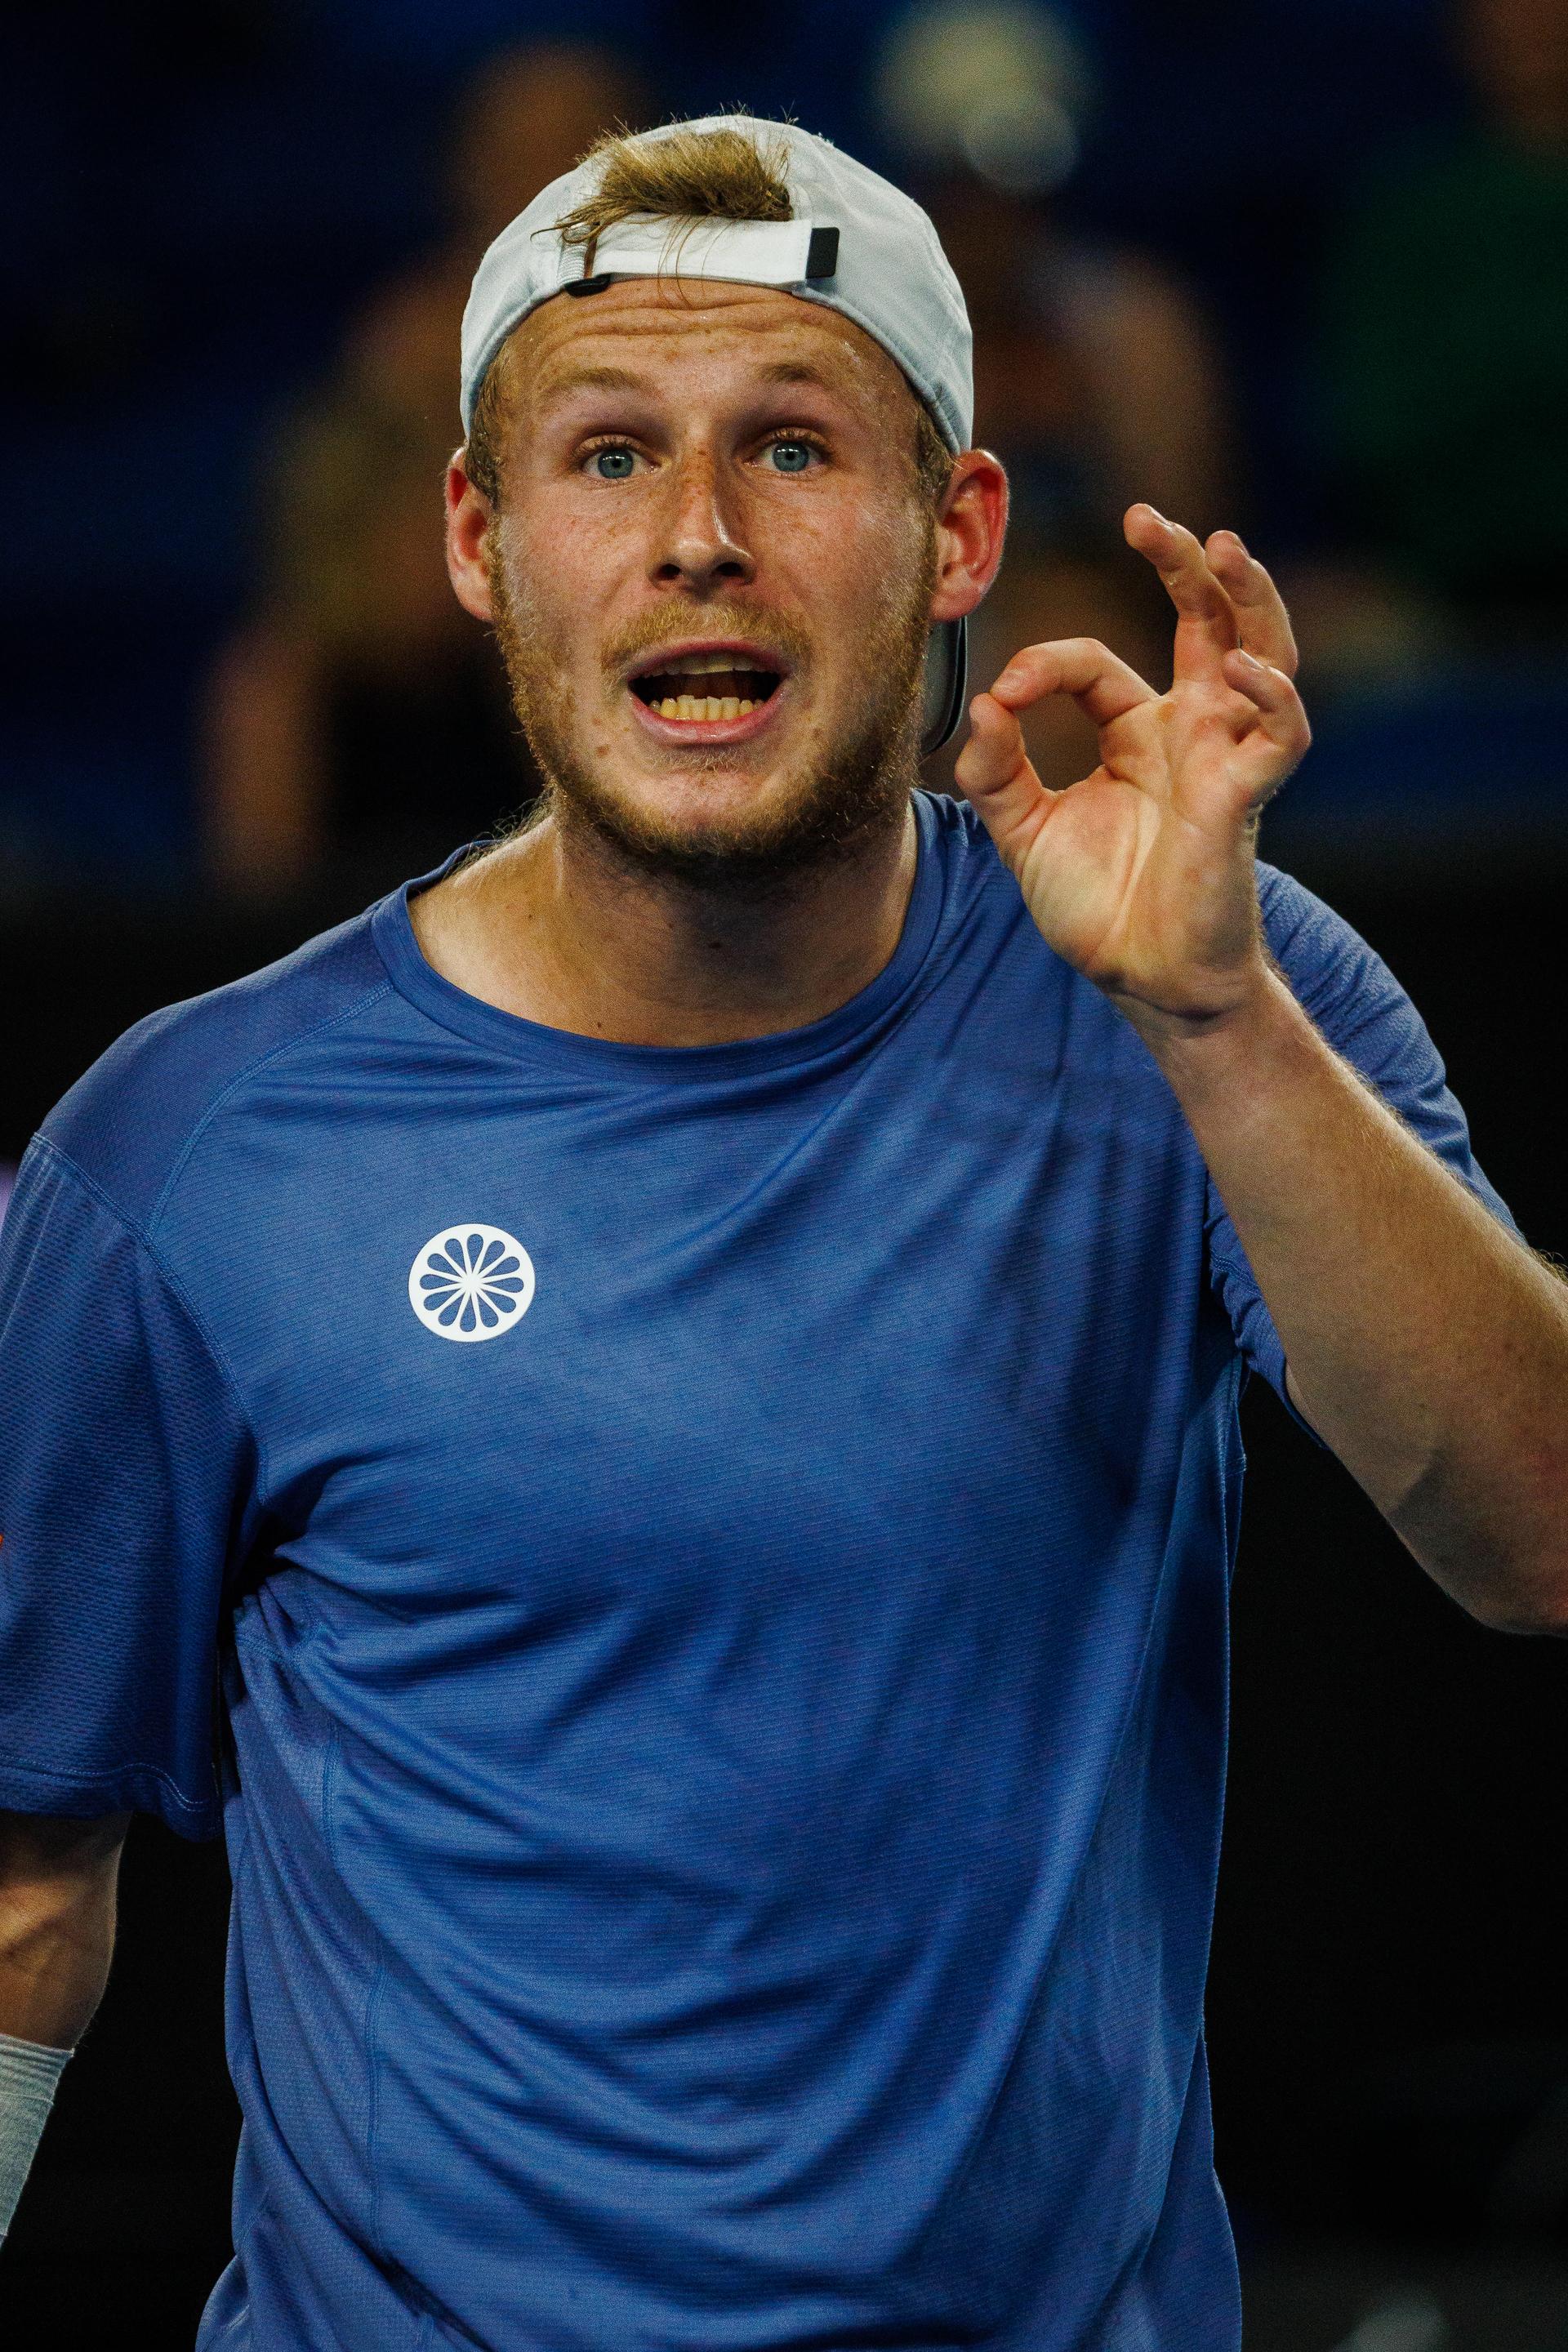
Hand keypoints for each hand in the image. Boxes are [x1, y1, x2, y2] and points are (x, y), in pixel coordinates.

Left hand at [954, 507, 1310, 1039]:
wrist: (1140, 980)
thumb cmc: (1096, 908)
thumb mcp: (1023, 832)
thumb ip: (994, 770)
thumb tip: (982, 704)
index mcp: (1135, 733)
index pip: (1094, 664)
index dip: (1046, 666)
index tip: (1005, 697)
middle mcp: (1187, 732)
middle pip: (1205, 622)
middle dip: (1183, 564)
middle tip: (1149, 517)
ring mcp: (1223, 758)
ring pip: (1261, 654)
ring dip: (1247, 600)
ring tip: (1223, 547)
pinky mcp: (1244, 796)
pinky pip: (1278, 732)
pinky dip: (1268, 695)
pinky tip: (1239, 671)